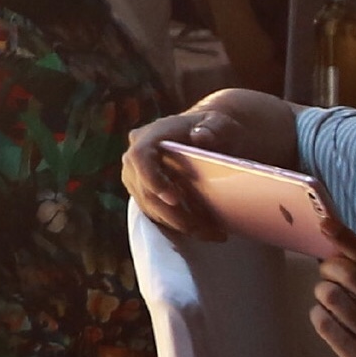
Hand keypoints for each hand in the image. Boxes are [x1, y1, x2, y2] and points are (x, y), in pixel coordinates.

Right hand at [124, 88, 295, 242]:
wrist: (208, 137)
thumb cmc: (215, 129)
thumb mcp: (220, 124)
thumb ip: (213, 127)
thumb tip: (201, 137)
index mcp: (149, 136)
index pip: (140, 157)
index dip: (152, 178)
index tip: (174, 199)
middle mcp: (135, 158)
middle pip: (144, 190)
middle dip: (174, 215)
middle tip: (207, 229)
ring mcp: (137, 178)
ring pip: (150, 207)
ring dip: (179, 224)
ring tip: (212, 232)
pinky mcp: (144, 194)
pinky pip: (156, 214)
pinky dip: (178, 225)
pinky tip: (204, 229)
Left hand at [309, 214, 355, 356]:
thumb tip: (341, 255)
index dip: (346, 239)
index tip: (324, 222)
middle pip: (349, 274)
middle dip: (329, 269)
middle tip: (328, 276)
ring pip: (332, 297)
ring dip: (322, 294)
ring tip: (330, 303)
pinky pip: (325, 325)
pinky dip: (319, 317)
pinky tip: (328, 322)